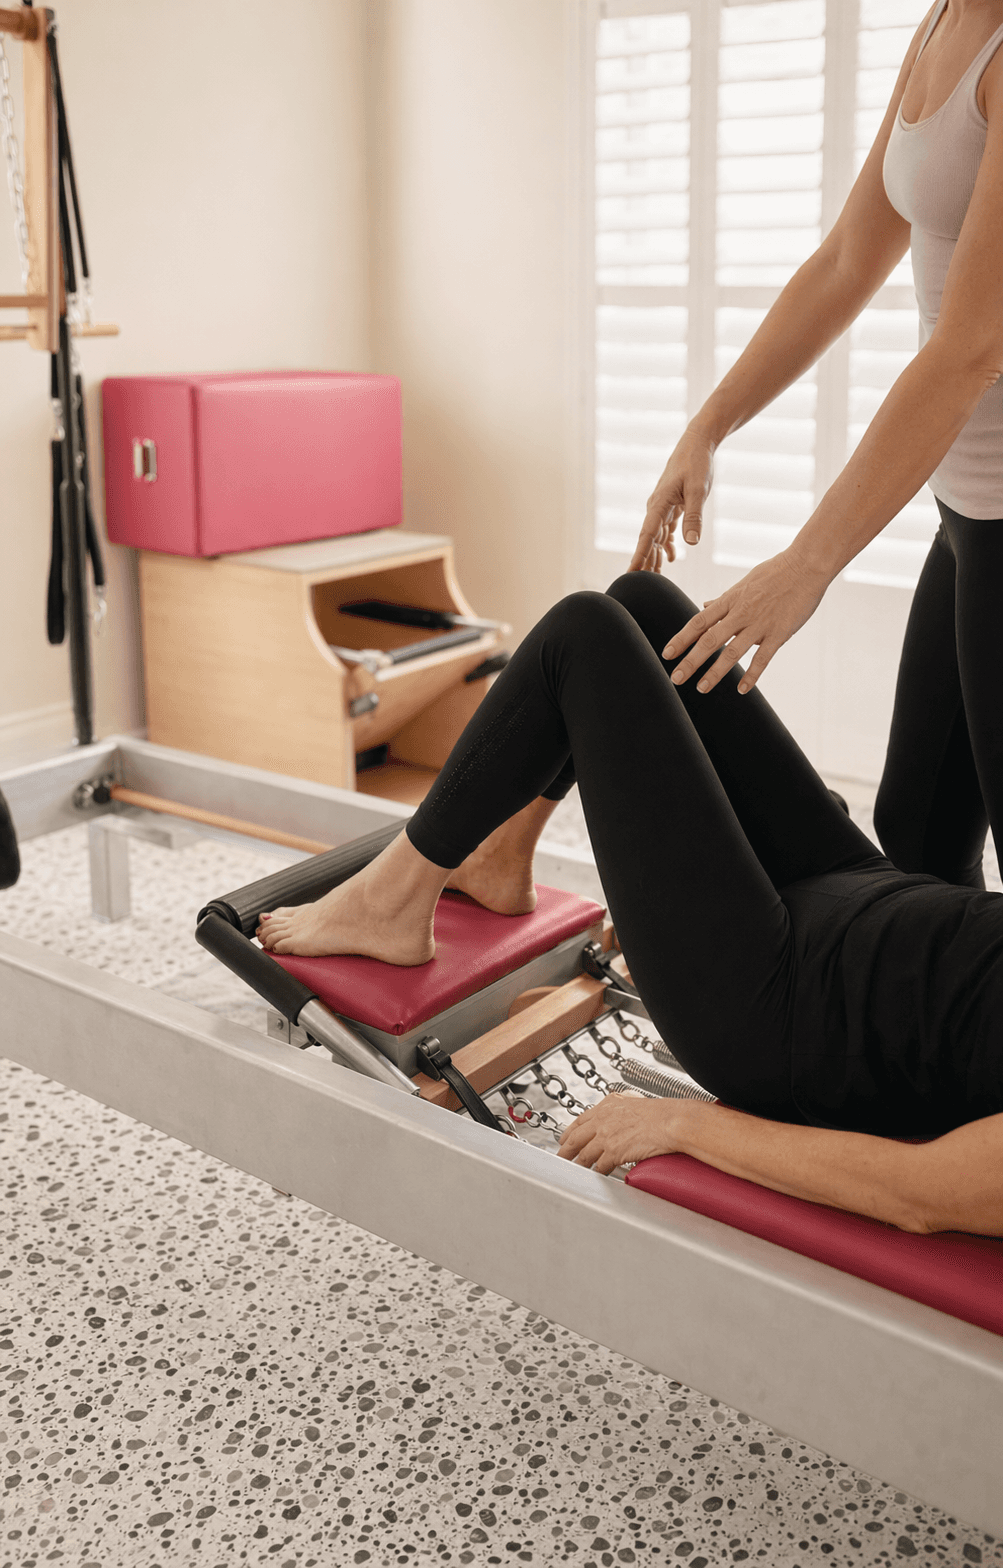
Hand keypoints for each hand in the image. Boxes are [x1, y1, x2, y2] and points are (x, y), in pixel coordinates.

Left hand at [557, 1093, 684, 1175]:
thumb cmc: (660, 1113)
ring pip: (584, 1155)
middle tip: (560, 1158)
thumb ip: (619, 1108)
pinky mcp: (613, 1152)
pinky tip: (597, 1175)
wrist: (671, 1121)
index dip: (569, 1132)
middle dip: (565, 1150)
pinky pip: (600, 1166)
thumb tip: (617, 1111)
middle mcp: (602, 1119)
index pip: (580, 1120)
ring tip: (575, 1171)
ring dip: (579, 1165)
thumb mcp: (633, 1101)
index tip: (564, 1139)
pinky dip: (598, 1172)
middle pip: (575, 1138)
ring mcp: (606, 1136)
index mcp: (607, 1105)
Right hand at [629, 428, 716, 572]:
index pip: (647, 535)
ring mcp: (663, 507)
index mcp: (659, 504)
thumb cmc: (697, 464)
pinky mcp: (672, 505)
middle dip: (644, 561)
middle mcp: (657, 507)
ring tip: (655, 576)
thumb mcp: (699, 490)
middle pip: (648, 540)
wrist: (697, 443)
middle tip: (640, 584)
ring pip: (656, 537)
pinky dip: (667, 544)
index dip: (640, 555)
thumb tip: (691, 543)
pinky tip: (672, 556)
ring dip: (655, 555)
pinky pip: (665, 529)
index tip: (632, 572)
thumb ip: (694, 517)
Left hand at [664, 547, 829, 694]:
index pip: (699, 622)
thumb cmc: (776, 572)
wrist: (806, 565)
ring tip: (702, 688)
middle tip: (675, 678)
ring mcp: (760, 624)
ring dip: (715, 672)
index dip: (682, 638)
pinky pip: (763, 658)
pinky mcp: (779, 633)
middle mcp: (740, 613)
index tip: (667, 654)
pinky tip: (742, 689)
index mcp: (730, 600)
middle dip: (690, 661)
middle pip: (709, 640)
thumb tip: (704, 605)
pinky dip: (752, 675)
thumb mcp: (744, 583)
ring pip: (732, 652)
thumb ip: (724, 599)